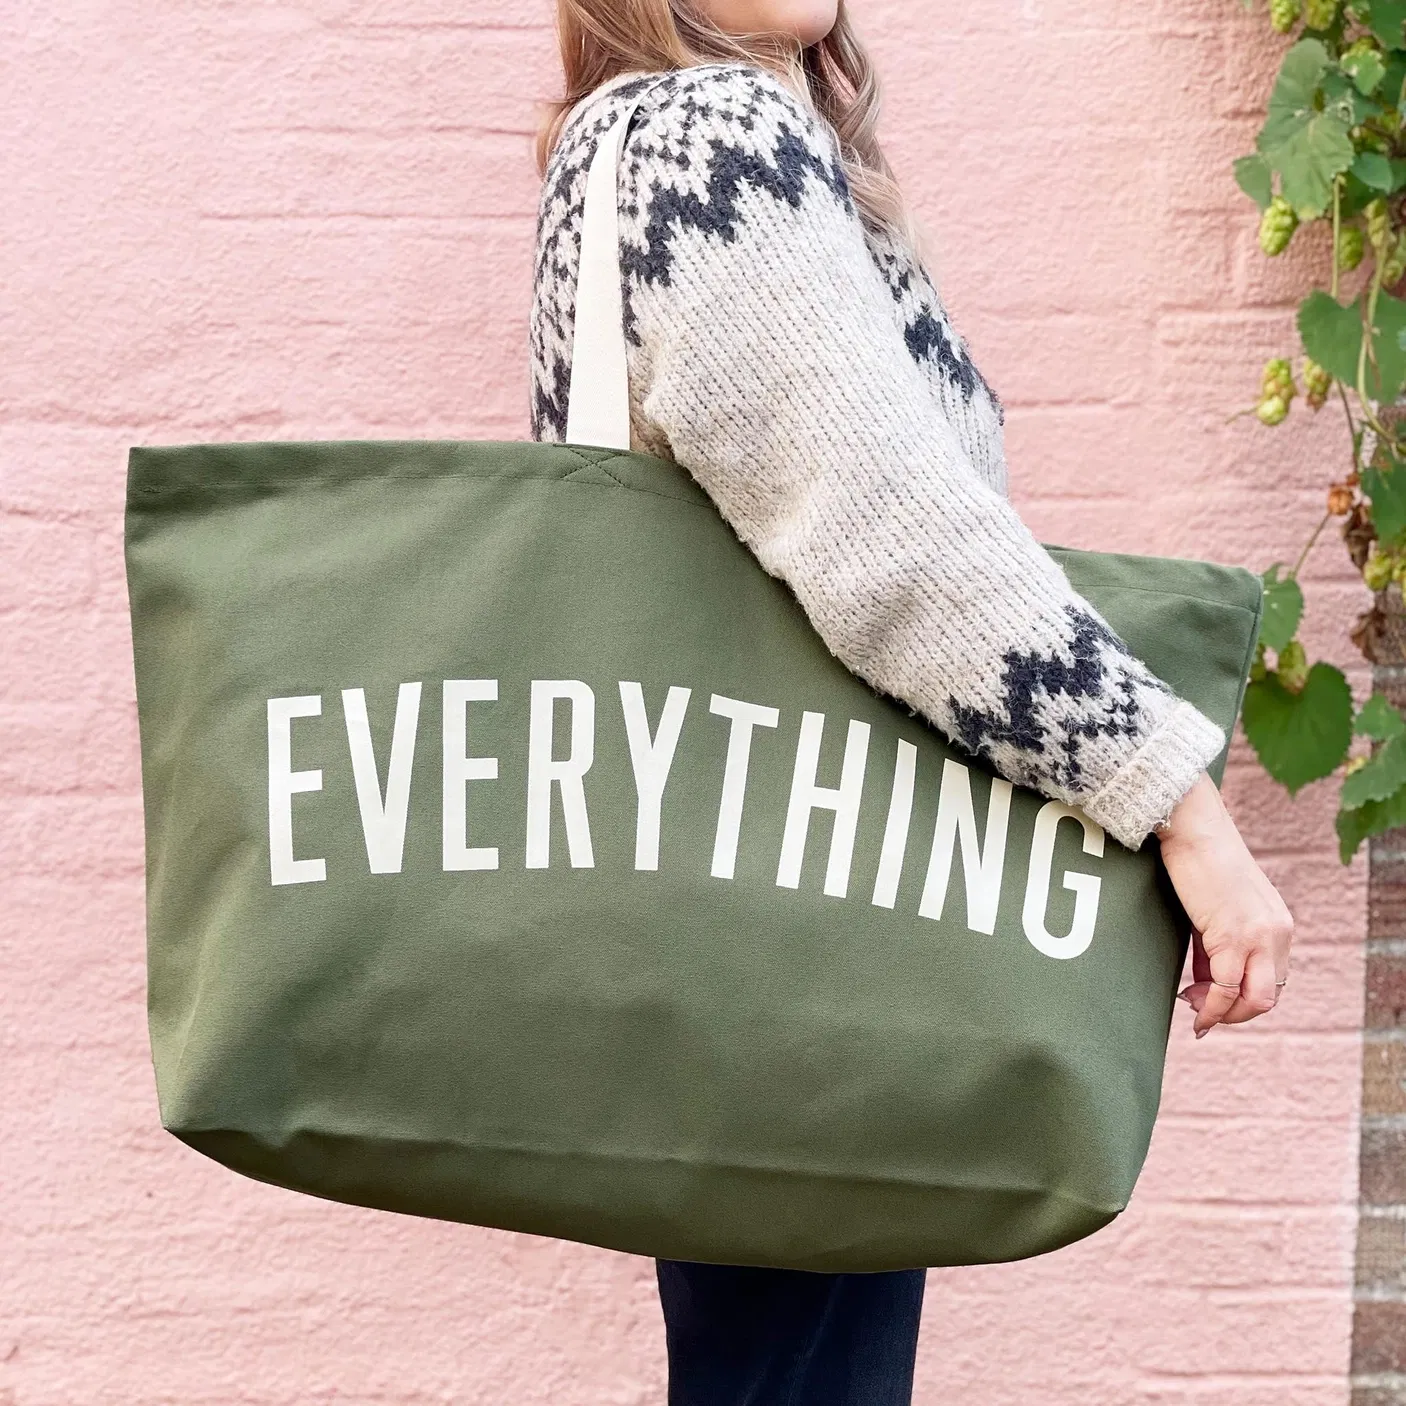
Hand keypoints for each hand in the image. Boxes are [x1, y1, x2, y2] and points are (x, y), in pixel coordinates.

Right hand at [1157, 773, 1293, 1037]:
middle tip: (1201, 1010)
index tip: (1208, 999)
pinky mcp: (1232, 935)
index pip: (1272, 980)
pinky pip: (1224, 987)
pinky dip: (1210, 1007)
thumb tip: (1205, 983)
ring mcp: (1258, 935)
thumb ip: (1218, 946)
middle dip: (1235, 1013)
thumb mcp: (1219, 908)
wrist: (1193, 828)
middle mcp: (1277, 933)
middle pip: (1269, 996)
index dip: (1241, 998)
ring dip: (1225, 1014)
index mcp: (1278, 925)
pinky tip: (1193, 1009)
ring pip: (1255, 1000)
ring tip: (1196, 1011)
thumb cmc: (1199, 859)